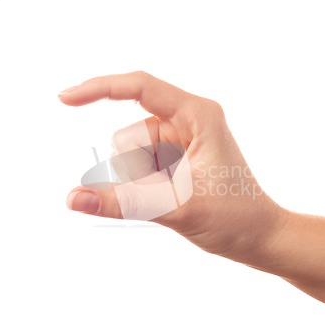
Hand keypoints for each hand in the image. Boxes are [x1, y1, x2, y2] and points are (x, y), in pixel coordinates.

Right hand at [59, 71, 283, 263]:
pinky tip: (173, 198)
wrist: (259, 237)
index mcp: (197, 114)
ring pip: (131, 155)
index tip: (64, 99)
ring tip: (176, 198)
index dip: (99, 88)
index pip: (139, 87)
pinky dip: (145, 186)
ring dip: (140, 181)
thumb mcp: (175, 208)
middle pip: (130, 136)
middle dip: (134, 171)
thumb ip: (122, 201)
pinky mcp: (177, 157)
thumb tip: (73, 198)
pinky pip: (140, 168)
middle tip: (170, 195)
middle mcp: (188, 119)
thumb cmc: (233, 218)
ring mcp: (182, 139)